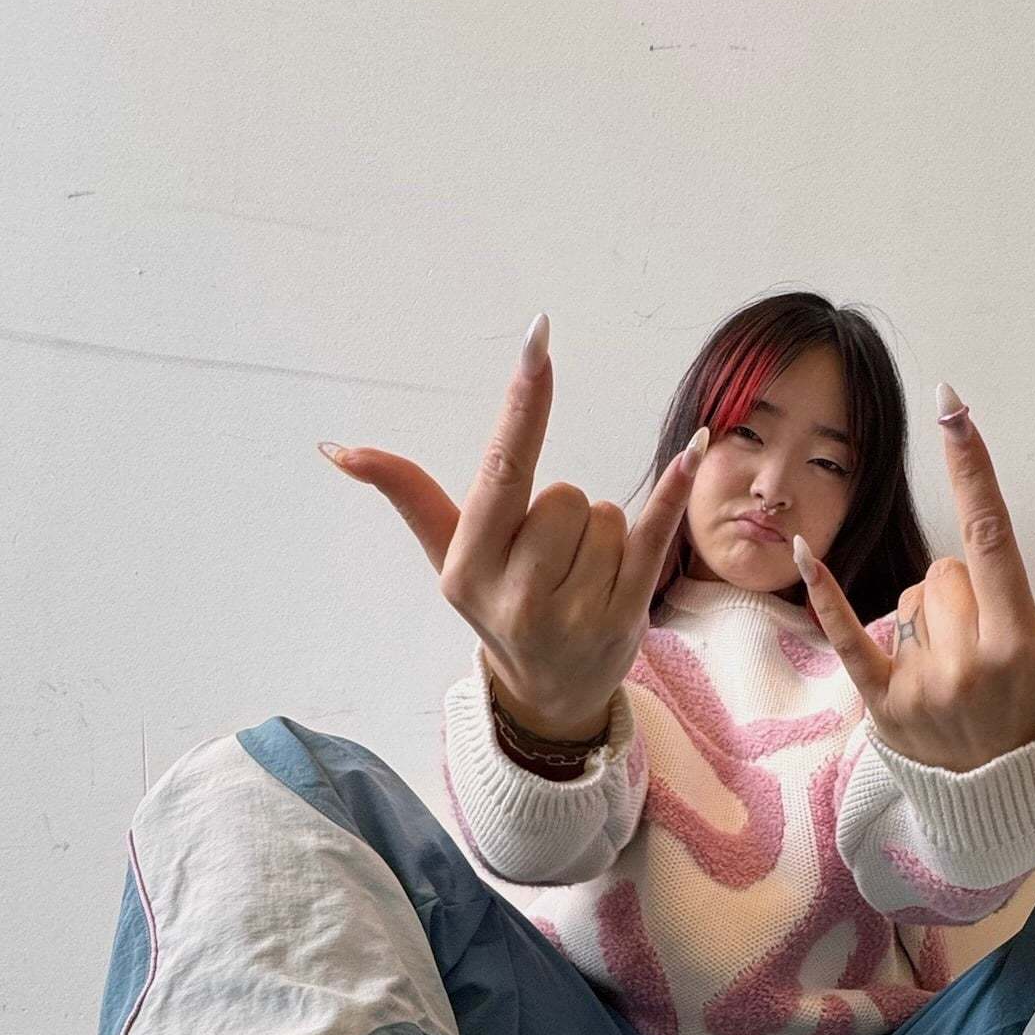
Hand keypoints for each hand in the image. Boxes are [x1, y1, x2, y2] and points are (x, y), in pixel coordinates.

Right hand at [317, 316, 704, 740]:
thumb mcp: (448, 556)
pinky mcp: (627, 615)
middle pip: (564, 492)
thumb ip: (407, 494)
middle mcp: (520, 594)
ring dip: (601, 532)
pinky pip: (656, 530)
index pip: (503, 470)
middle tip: (551, 557)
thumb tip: (339, 449)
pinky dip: (675, 489)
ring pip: (606, 513)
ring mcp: (576, 611)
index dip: (523, 403)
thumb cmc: (499, 606)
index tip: (539, 339)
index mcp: (470, 567)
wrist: (549, 695)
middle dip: (563, 511)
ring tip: (581, 576)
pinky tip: (695, 449)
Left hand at [791, 386, 1034, 771]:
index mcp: (1016, 644)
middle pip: (947, 570)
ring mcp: (920, 682)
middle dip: (966, 589)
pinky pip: (844, 634)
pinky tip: (801, 547)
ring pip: (910, 598)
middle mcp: (966, 661)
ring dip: (929, 617)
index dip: (973, 468)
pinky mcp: (880, 701)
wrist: (997, 810)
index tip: (954, 409)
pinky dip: (824, 593)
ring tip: (955, 668)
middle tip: (986, 641)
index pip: (991, 535)